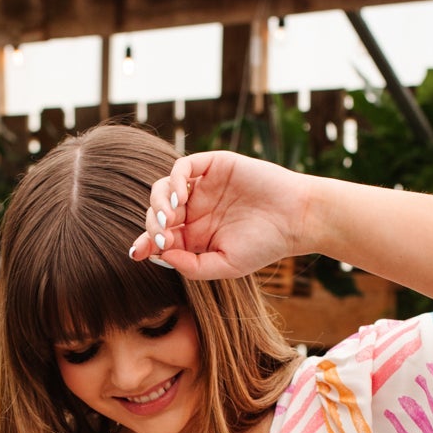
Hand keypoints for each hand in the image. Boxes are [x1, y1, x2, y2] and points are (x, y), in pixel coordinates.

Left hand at [129, 150, 313, 281]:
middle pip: (157, 213)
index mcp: (195, 235)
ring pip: (164, 188)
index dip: (145, 243)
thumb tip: (161, 255)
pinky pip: (183, 167)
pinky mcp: (214, 165)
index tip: (137, 253)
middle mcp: (195, 210)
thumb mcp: (224, 266)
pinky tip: (180, 198)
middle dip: (153, 226)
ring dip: (160, 204)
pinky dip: (175, 180)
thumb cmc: (264, 246)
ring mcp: (203, 186)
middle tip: (165, 237)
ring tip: (171, 219)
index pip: (160, 237)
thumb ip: (191, 266)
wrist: (295, 218)